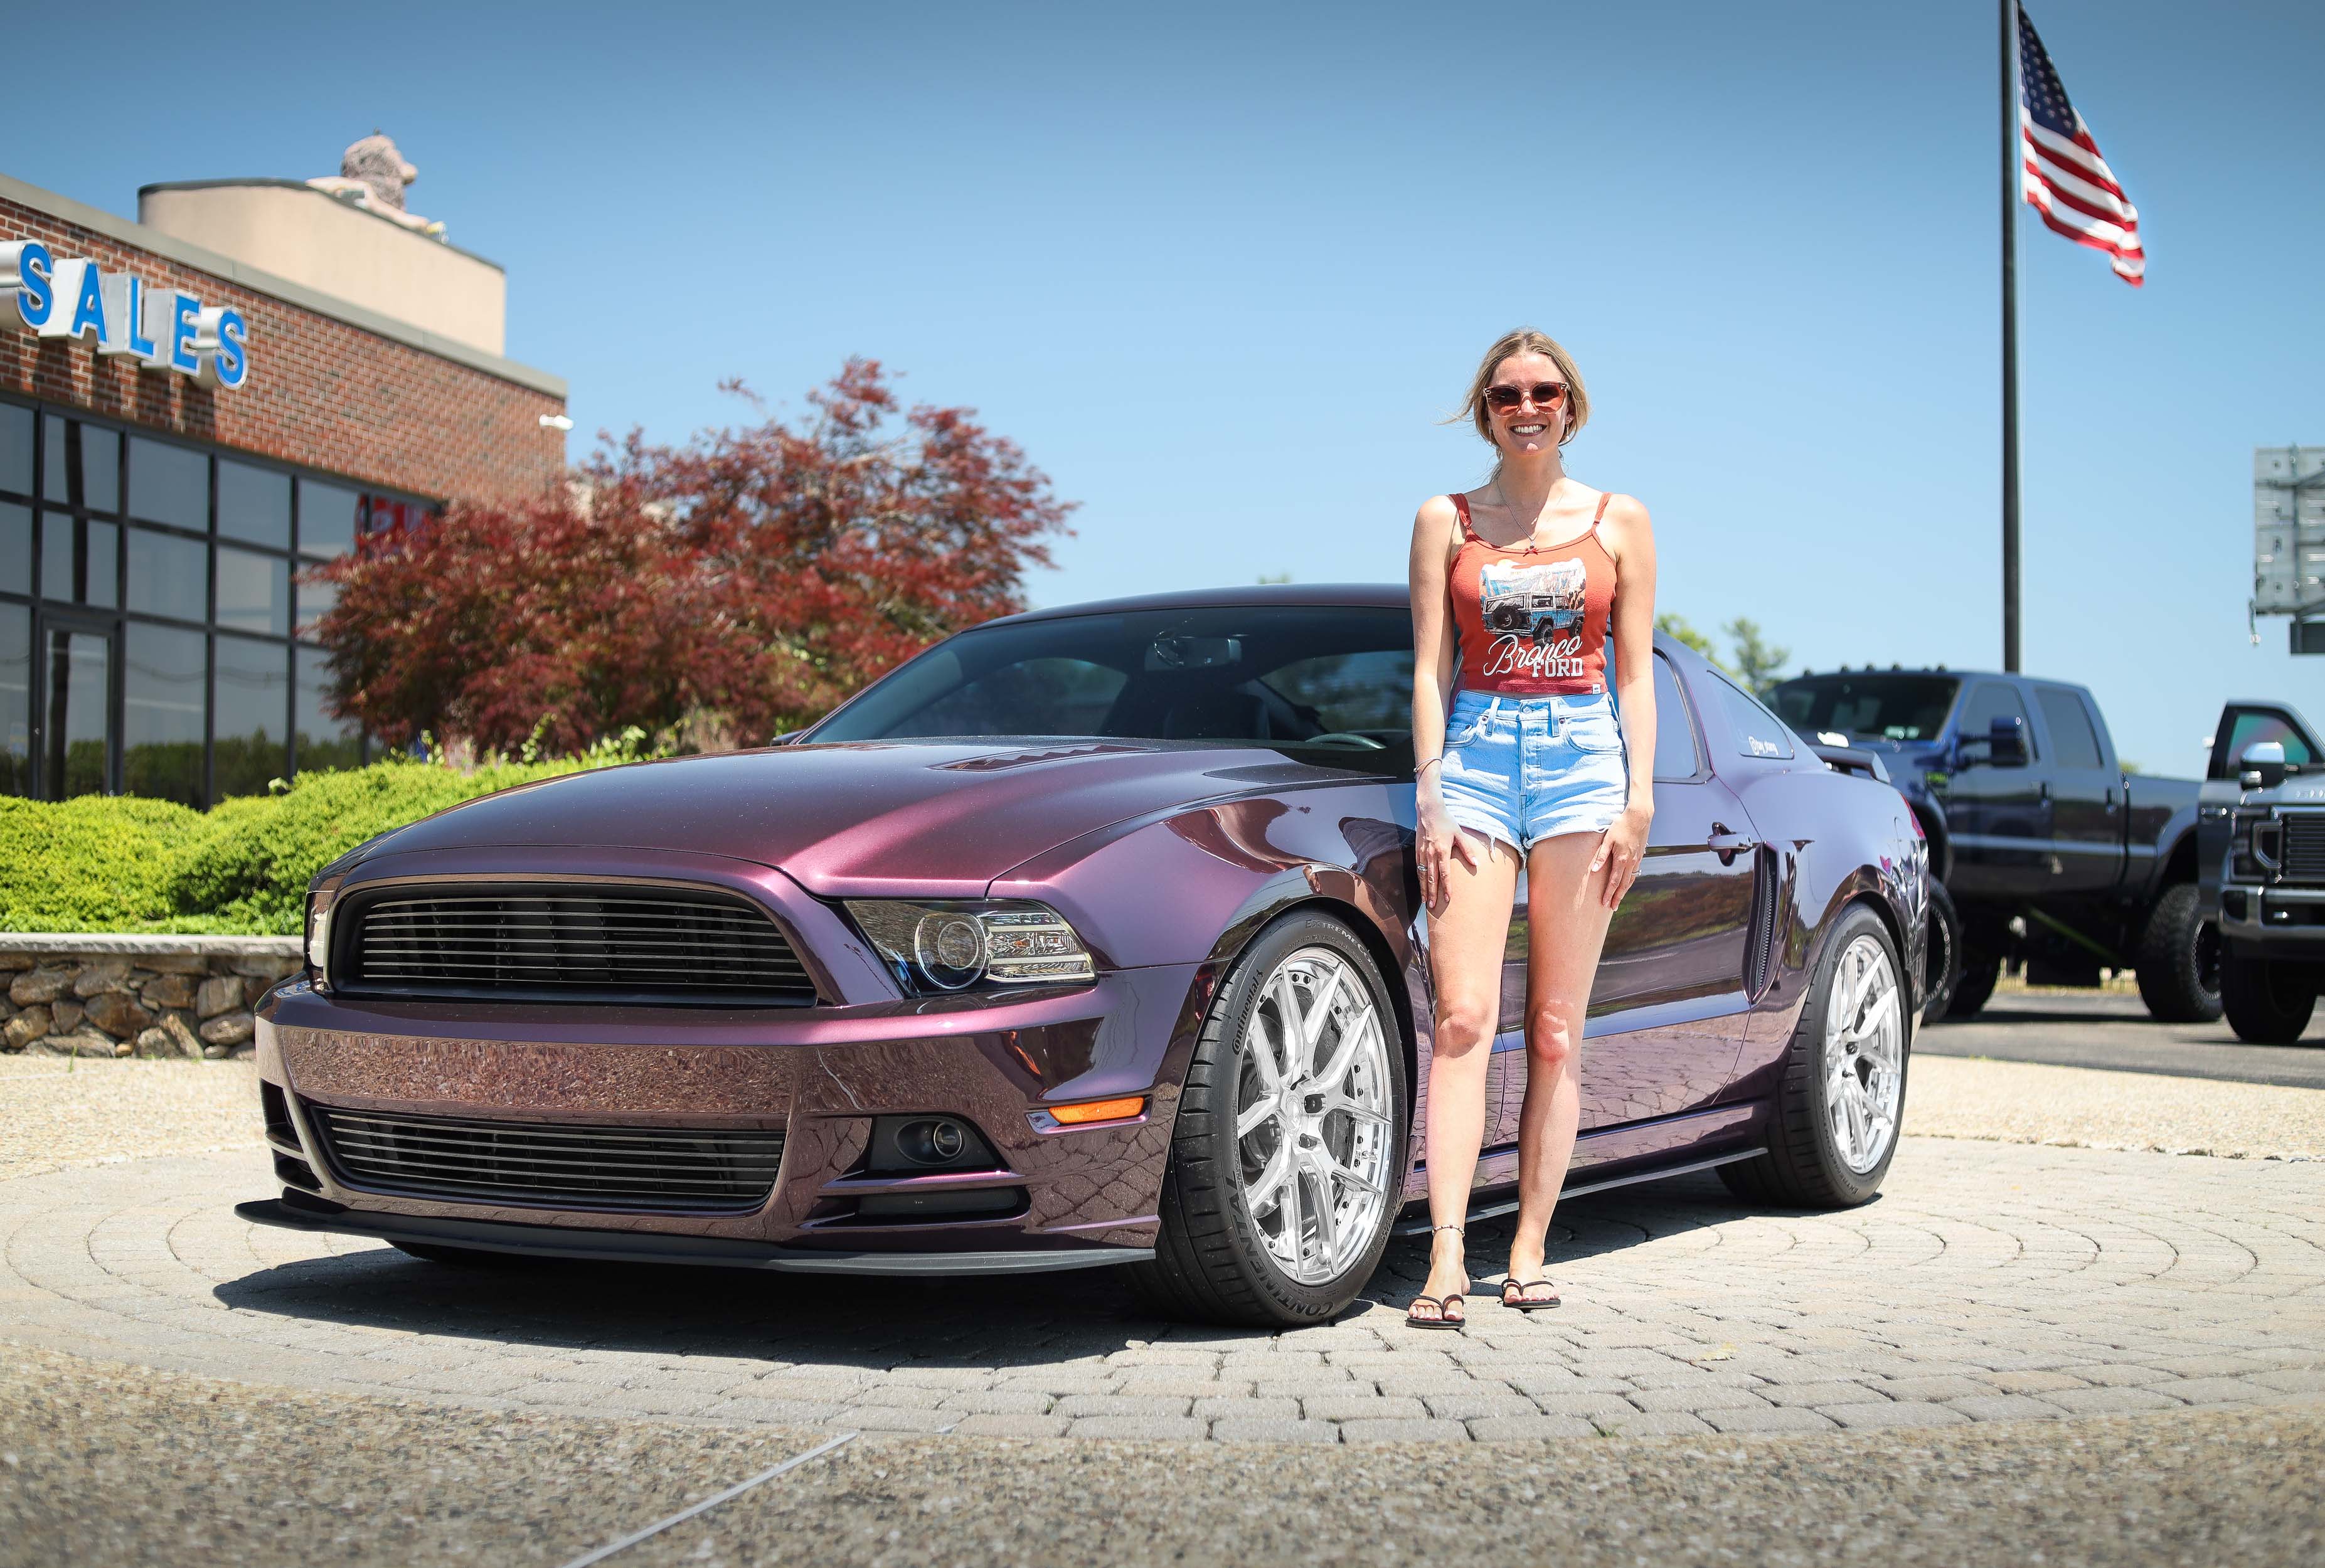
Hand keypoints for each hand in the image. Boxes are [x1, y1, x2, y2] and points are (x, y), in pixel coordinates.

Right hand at [1415, 797, 1478, 916]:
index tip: (1448, 899)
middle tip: (1433, 906)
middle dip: (1432, 893)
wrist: (1429, 811)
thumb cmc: (1446, 822)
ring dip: (1424, 889)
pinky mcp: (1417, 851)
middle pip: (1431, 878)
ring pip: (1423, 875)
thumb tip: (1476, 864)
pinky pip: (1418, 868)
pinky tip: (1421, 886)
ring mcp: (1422, 853)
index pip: (1445, 874)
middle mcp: (1431, 854)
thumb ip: (1467, 849)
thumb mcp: (1459, 834)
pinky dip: (1419, 879)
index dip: (1447, 888)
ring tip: (1425, 901)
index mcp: (1442, 851)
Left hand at [1590, 804, 1650, 908]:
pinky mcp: (1640, 855)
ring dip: (1624, 891)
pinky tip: (1627, 883)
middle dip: (1617, 897)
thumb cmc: (1621, 825)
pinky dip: (1630, 881)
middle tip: (1612, 908)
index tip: (1604, 904)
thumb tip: (1594, 870)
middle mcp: (1631, 862)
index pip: (1614, 882)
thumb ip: (1601, 855)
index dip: (1609, 894)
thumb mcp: (1608, 838)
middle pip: (1623, 885)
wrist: (1640, 816)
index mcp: (1621, 859)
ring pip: (1630, 880)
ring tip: (1619, 899)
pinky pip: (1635, 872)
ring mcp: (1637, 859)